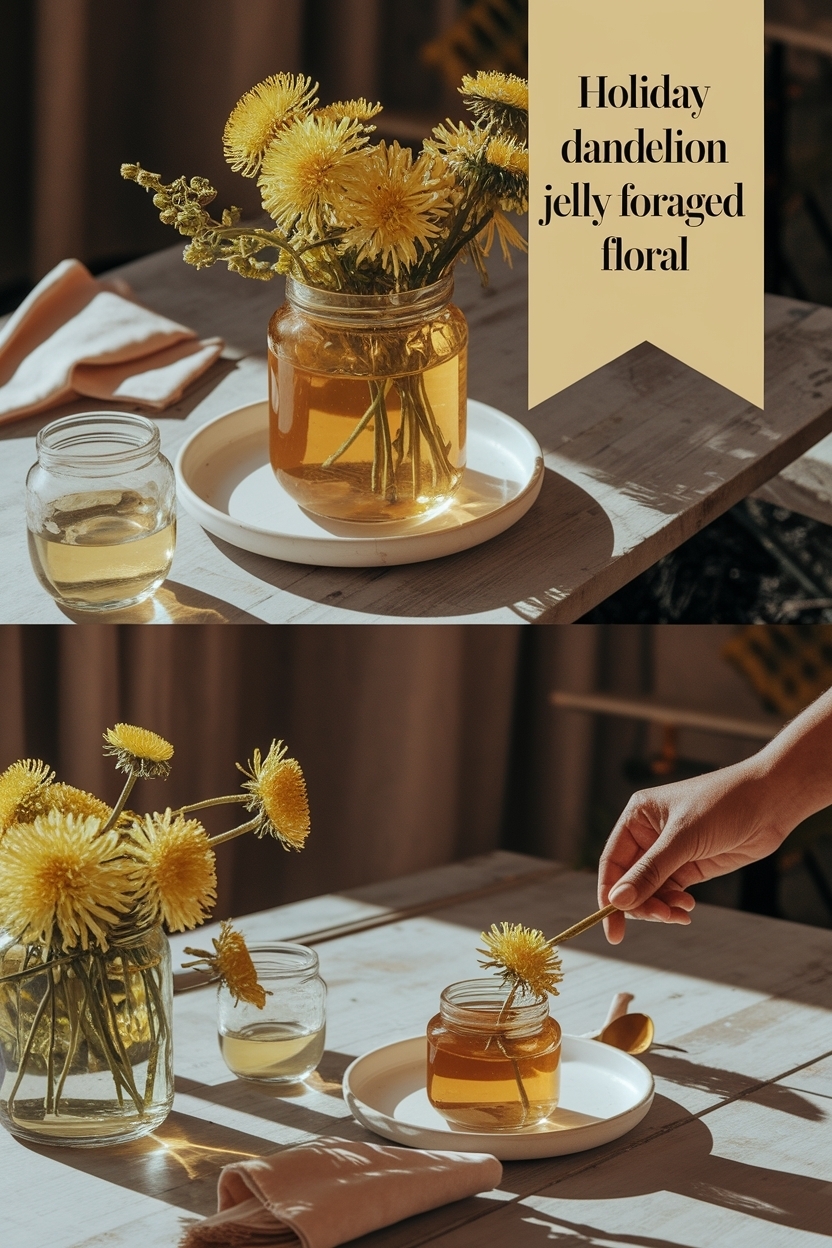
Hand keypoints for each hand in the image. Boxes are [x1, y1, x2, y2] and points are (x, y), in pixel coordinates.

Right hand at [598, 761, 787, 943]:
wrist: (770, 802)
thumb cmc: (724, 804)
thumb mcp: (683, 837)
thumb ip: (650, 871)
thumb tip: (618, 901)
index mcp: (637, 817)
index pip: (612, 862)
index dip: (609, 896)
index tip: (612, 928)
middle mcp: (649, 835)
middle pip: (630, 881)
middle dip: (642, 904)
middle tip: (662, 917)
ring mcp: (671, 852)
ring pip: (651, 891)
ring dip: (661, 907)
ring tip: (680, 913)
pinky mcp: (691, 866)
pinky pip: (671, 892)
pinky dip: (675, 905)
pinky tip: (687, 907)